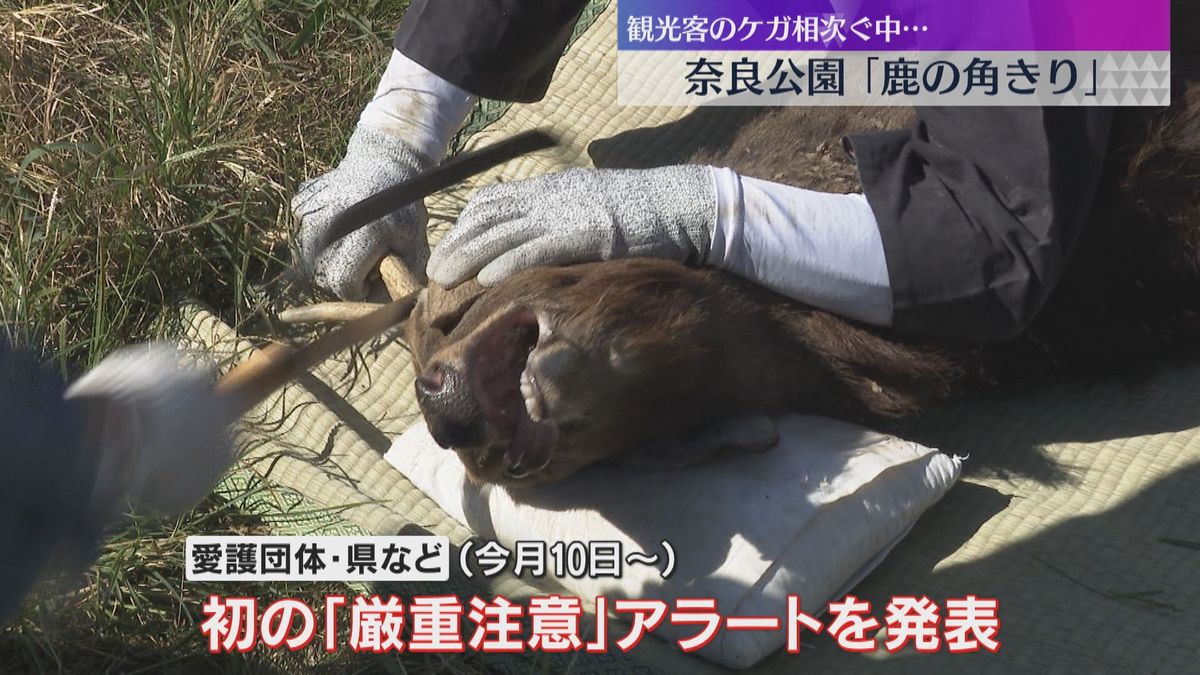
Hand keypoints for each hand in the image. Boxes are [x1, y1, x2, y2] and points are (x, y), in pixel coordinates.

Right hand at [292, 126, 432, 299]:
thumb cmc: (403, 211)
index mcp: (364, 234)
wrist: (383, 164)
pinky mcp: (299, 205)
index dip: (358, 289)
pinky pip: (300, 239)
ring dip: (327, 261)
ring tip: (350, 244)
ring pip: (306, 261)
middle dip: (341, 277)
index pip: (343, 283)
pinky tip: (338, 227)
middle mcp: (331, 223)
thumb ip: (400, 282)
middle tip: (362, 260)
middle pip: (322, 276)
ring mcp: (311, 212)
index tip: (371, 278)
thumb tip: (386, 314)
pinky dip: (317, 241)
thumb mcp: (413, 246)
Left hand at [426, 166, 717, 286]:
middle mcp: (552, 196)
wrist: (684, 205)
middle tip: (433, 273)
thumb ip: (565, 220)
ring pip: (504, 233)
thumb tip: (545, 243)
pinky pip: (537, 248)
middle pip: (489, 217)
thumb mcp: (595, 208)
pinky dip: (509, 263)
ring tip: (444, 279)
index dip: (466, 226)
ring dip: (469, 256)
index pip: (494, 201)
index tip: (451, 249)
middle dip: (458, 244)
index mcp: (553, 188)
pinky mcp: (584, 233)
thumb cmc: (646, 213)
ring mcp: (567, 213)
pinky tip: (488, 279)